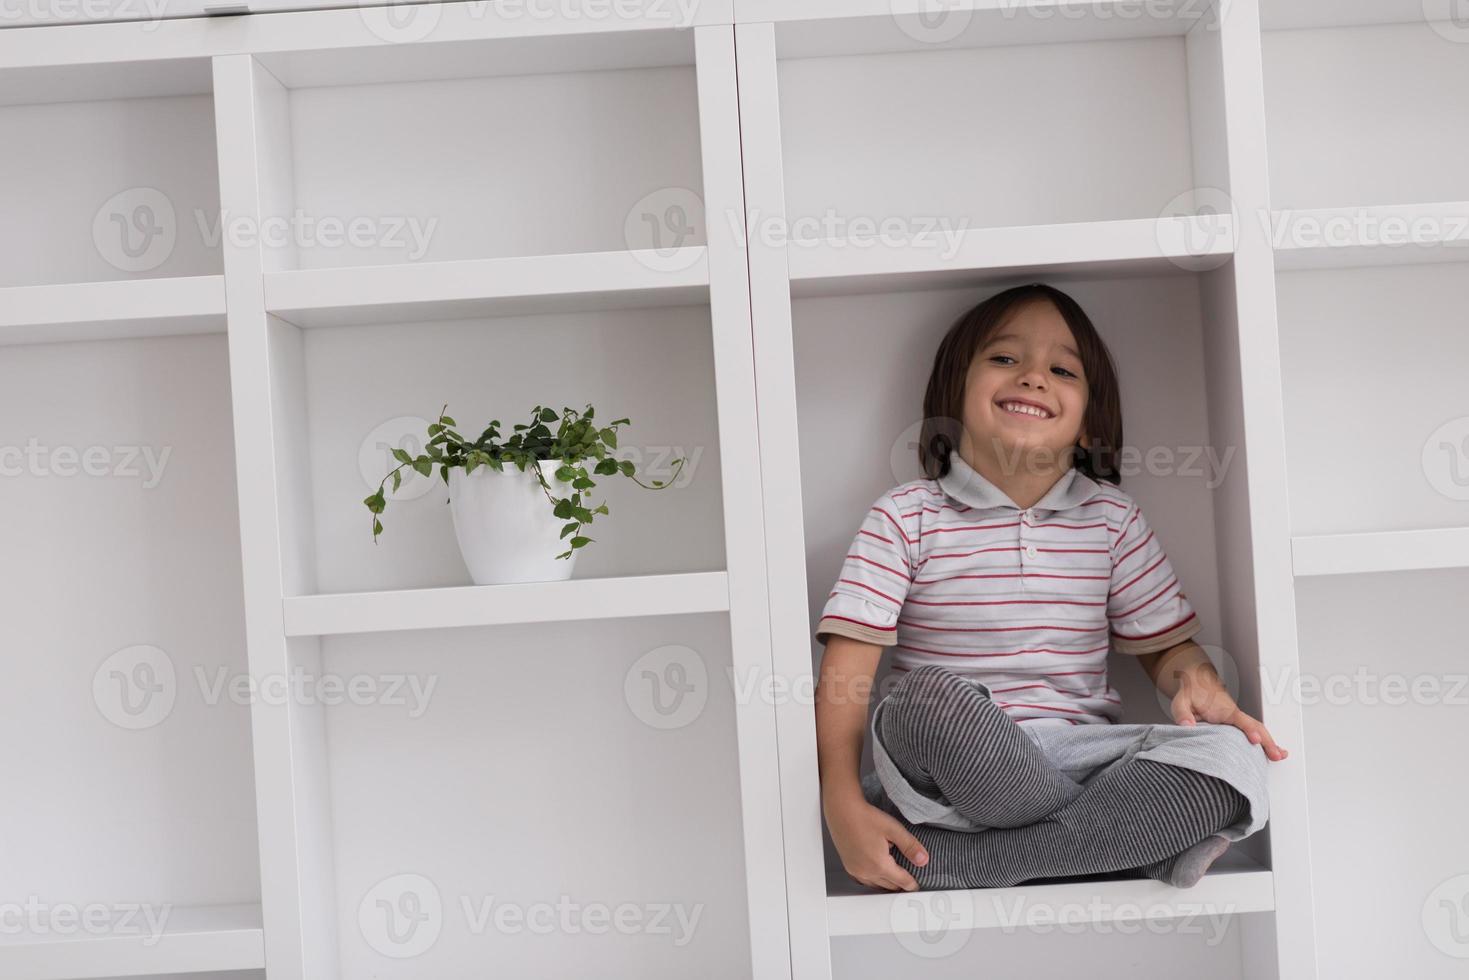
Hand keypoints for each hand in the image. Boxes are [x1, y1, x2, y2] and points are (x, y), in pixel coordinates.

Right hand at [825, 794, 928, 891]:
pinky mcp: (848, 865)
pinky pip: (865, 880)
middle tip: (909, 877)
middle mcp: (866, 872)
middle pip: (889, 886)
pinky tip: (877, 870)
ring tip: (895, 874)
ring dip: (887, 882)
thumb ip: (910, 846)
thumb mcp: (893, 829)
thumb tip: (923, 860)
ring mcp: (856, 870)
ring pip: (876, 885)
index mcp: (880, 865)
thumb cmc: (865, 817)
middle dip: (900, 883)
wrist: (842, 810)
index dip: (912, 884)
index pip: (902, 882)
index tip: (917, 884)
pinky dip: (874, 879)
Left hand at [1168, 663, 1287, 761]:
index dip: (1248, 730)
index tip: (1255, 740)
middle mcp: (1234, 714)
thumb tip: (1187, 725)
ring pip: (1258, 729)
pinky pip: (1253, 731)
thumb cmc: (1190, 692)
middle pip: (1255, 726)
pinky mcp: (1237, 723)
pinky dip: (1264, 740)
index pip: (1238, 719)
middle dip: (1267, 740)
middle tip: (1276, 755)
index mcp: (1222, 709)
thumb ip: (1182, 712)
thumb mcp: (1180, 701)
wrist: (1197, 681)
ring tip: (1280, 755)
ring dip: (1269, 742)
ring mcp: (1238, 719)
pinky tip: (1272, 751)